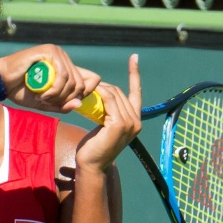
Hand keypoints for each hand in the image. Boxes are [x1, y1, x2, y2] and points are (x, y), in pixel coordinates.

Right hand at [0, 45, 101, 113]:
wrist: (1, 81)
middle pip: (82, 84)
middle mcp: (64, 59)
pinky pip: (62, 75)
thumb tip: (79, 104)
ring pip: (72, 81)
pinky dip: (54, 90)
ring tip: (43, 99)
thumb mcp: (45, 103)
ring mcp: (57, 53)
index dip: (87, 93)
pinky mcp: (49, 52)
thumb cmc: (20, 90)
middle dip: (66, 99)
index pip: (92, 78)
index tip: (70, 103)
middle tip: (49, 103)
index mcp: (66, 68)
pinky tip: (42, 95)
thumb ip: (62, 105)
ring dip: (58, 96)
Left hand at [75, 54, 141, 172]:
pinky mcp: (119, 125)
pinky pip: (109, 101)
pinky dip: (99, 94)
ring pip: (114, 95)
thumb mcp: (104, 125)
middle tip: (87, 87)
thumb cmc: (94, 147)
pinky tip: (90, 93)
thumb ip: (108, 112)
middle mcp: (136, 122)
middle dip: (104, 87)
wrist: (90, 164)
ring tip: (85, 91)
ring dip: (99, 90)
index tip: (134, 58)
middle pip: (120, 93)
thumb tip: (100, 95)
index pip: (136, 93)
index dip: (135, 74)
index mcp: (135, 121)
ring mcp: (129, 123)